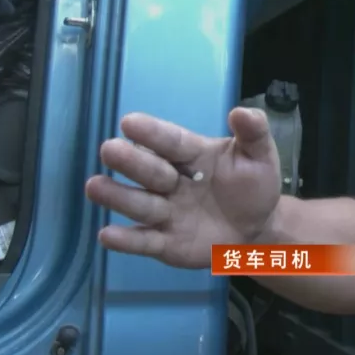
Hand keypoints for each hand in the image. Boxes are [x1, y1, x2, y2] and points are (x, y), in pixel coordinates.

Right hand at [84, 108, 281, 268]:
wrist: (258, 227)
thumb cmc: (252, 184)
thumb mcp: (259, 156)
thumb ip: (254, 132)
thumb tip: (243, 111)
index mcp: (192, 155)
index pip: (171, 142)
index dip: (152, 133)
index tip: (130, 122)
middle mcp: (171, 182)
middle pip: (149, 170)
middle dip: (131, 161)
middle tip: (110, 149)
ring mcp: (166, 213)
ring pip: (139, 203)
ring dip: (118, 196)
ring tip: (94, 186)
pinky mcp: (165, 243)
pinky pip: (144, 240)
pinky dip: (126, 240)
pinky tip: (107, 235)